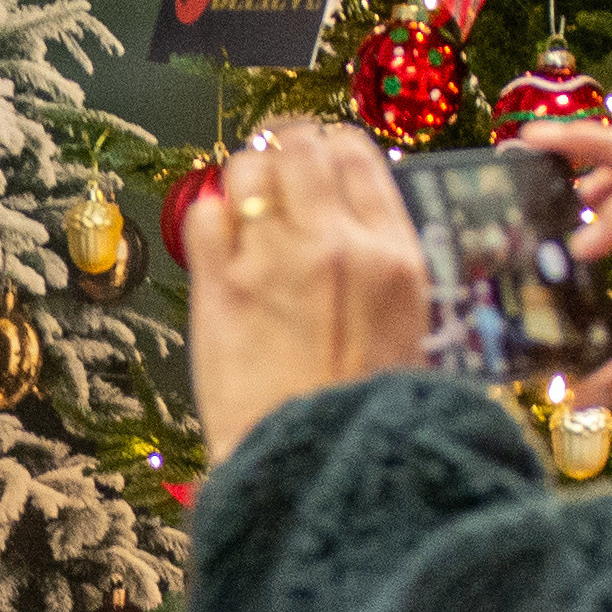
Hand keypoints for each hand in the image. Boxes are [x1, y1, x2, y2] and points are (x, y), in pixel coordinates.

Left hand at [187, 122, 438, 471]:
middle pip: (299, 147)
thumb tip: (353, 227)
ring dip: (243, 177)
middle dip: (283, 148)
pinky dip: (208, 218)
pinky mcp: (219, 286)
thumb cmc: (367, 414)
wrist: (320, 466)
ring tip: (243, 203)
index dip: (330, 146)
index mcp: (392, 253)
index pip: (357, 154)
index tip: (317, 155)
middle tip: (273, 166)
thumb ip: (380, 267)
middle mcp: (334, 241)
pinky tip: (216, 243)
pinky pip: (205, 214)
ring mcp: (273, 258)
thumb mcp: (406, 329)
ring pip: (248, 168)